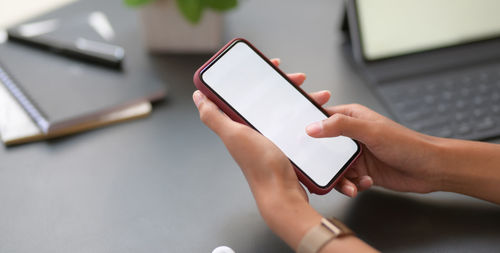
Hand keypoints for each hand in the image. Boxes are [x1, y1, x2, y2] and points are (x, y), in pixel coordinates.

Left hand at [193, 59, 332, 248]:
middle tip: (299, 79)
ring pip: (284, 108)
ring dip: (300, 98)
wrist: (283, 194)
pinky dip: (306, 115)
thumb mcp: (235, 135)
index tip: (270, 64)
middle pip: (267, 97)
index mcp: (237, 124)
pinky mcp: (284, 144)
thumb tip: (197, 96)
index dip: (255, 75)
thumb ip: (214, 117)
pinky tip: (317, 113)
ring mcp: (269, 136)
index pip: (244, 91)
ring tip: (318, 96)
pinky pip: (295, 122)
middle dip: (284, 84)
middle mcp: (251, 129)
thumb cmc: (260, 166)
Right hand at [306, 104, 442, 196]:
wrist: (431, 169)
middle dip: (321, 161)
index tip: (296, 137)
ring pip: (332, 168)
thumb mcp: (371, 131)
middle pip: (322, 147)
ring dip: (340, 178)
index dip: (307, 125)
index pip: (320, 117)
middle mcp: (350, 135)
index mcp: (351, 117)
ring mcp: (355, 155)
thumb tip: (313, 126)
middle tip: (321, 169)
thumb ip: (340, 126)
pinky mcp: (361, 172)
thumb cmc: (408, 144)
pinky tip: (364, 184)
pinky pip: (345, 180)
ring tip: (352, 183)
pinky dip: (350, 185)